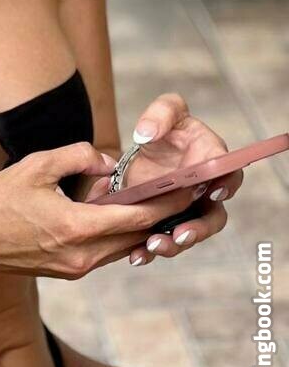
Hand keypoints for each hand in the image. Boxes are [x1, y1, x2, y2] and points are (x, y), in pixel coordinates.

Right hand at [0, 141, 215, 280]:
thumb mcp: (36, 166)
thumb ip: (78, 156)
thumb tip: (108, 160)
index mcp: (76, 229)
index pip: (137, 218)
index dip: (166, 201)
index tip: (188, 186)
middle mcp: (81, 257)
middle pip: (136, 237)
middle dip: (161, 215)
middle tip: (182, 191)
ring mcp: (74, 269)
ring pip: (122, 248)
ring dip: (140, 228)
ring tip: (158, 202)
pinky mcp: (66, 272)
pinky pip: (104, 253)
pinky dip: (117, 235)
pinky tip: (120, 216)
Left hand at [86, 93, 243, 265]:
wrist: (142, 148)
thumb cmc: (165, 125)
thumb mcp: (166, 110)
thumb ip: (160, 114)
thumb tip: (145, 133)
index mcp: (212, 160)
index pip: (229, 175)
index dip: (225, 186)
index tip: (211, 192)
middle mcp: (205, 190)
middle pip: (213, 216)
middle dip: (199, 228)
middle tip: (180, 233)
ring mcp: (186, 210)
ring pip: (189, 233)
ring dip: (175, 244)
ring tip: (153, 246)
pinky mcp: (166, 221)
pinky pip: (164, 240)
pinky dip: (150, 251)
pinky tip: (136, 256)